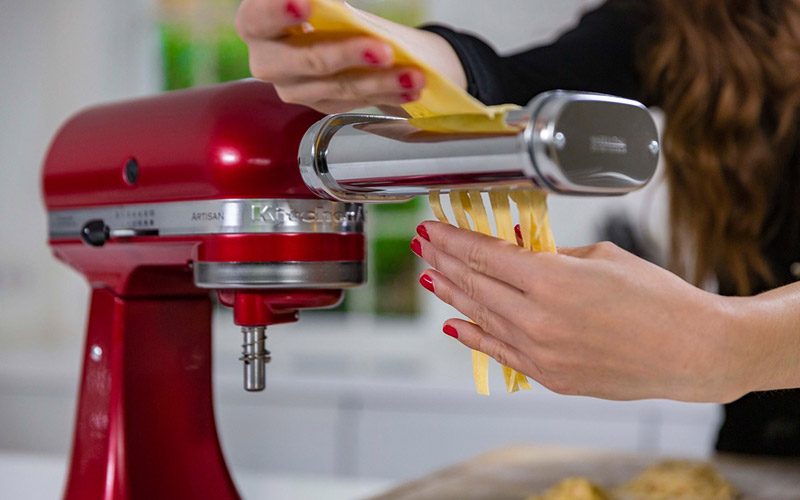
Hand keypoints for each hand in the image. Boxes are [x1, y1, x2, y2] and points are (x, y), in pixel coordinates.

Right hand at [235, 0, 465, 112]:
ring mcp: (295, 88)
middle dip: (348, 56)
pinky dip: (385, 94)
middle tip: (383, 51)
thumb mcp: (318, 4)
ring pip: (338, 87)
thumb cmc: (317, 10)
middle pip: (307, 62)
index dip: (278, 12)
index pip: (258, 19)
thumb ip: (325, 4)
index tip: (306, 4)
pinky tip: (408, 87)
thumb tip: (334, 4)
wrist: (327, 30)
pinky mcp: (319, 103)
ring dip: (380, 82)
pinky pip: (354, 101)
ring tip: (412, 75)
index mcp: (256, 24)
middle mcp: (269, 62)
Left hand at [412, 221, 755, 402]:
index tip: (432, 228)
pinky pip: (499, 352)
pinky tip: (454, 323)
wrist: (693, 351)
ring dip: (451, 295)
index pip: (484, 254)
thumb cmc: (658, 298)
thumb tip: (515, 247)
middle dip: (444, 261)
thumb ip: (550, 255)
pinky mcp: (550, 376)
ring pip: (480, 317)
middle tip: (424, 246)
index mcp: (552, 281)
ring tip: (429, 276)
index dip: (452, 239)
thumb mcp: (601, 258)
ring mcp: (541, 353)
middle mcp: (538, 319)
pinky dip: (473, 335)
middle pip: (474, 283)